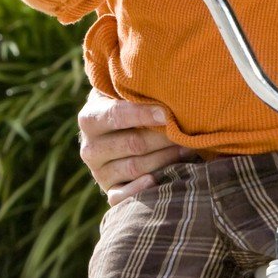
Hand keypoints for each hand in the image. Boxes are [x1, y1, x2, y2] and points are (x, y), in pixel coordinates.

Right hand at [77, 91, 195, 203]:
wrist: (113, 137)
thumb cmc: (128, 108)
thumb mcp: (123, 94)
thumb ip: (135, 88)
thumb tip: (165, 81)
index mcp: (90, 118)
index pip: (116, 115)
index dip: (142, 114)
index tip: (167, 114)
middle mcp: (89, 148)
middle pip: (133, 144)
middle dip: (163, 138)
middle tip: (188, 132)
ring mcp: (98, 172)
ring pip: (135, 168)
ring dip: (165, 159)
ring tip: (188, 149)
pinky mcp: (110, 191)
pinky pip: (122, 197)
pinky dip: (141, 189)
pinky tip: (158, 179)